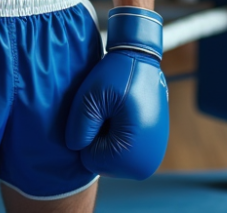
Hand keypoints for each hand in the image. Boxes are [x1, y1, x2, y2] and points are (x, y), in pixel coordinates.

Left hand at [65, 6, 168, 179]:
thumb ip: (79, 127)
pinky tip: (124, 116)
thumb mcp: (90, 97)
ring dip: (108, 137)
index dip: (89, 133)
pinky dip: (119, 137)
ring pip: (110, 159)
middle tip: (109, 111)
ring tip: (116, 112)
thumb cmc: (116, 75)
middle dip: (98, 137)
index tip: (103, 111)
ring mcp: (151, 160)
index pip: (89, 159)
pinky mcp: (152, 152)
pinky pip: (121, 154)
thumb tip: (75, 147)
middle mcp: (145, 165)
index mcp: (132, 155)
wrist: (143, 61)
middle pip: (101, 162)